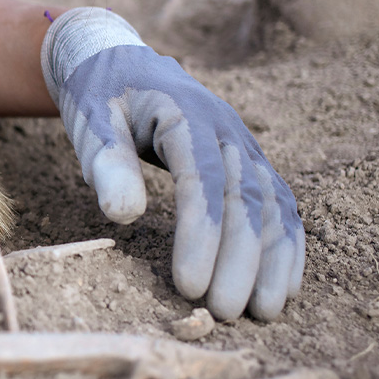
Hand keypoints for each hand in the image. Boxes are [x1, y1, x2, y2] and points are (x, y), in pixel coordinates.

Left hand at [43, 8, 303, 320]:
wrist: (119, 64)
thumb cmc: (100, 99)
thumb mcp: (92, 123)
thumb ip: (107, 164)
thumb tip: (124, 217)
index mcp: (186, 116)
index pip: (203, 181)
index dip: (201, 235)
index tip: (190, 285)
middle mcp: (227, 130)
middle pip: (245, 199)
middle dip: (240, 261)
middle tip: (222, 313)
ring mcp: (243, 146)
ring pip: (272, 206)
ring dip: (272, 261)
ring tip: (262, 313)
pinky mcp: (248, 163)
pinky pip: (280, 205)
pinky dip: (286, 247)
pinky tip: (284, 288)